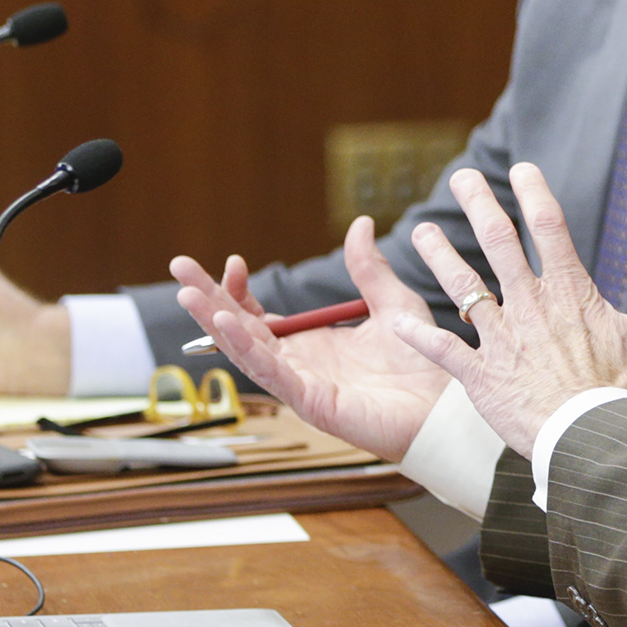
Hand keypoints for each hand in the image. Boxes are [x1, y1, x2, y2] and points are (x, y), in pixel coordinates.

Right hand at [170, 217, 452, 462]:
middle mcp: (300, 364)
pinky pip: (273, 375)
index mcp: (312, 343)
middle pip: (241, 330)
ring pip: (247, 352)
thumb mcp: (392, 302)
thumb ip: (369, 268)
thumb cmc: (423, 360)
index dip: (239, 289)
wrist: (447, 403)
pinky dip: (249, 349)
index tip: (233, 260)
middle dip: (207, 300)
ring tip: (190, 294)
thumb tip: (360, 223)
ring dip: (217, 322)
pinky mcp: (314, 403)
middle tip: (179, 268)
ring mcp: (302, 385)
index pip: (259, 315)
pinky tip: (229, 324)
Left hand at [394, 162, 626, 456]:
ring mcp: (502, 339)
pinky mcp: (481, 376)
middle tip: (462, 177)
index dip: (533, 191)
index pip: (549, 225)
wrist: (592, 441)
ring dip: (439, 255)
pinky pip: (442, 349)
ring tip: (421, 232)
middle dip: (478, 203)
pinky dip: (418, 336)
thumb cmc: (625, 391)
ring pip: (462, 285)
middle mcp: (529, 305)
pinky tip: (396, 324)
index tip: (521, 168)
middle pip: (498, 241)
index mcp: (570, 292)